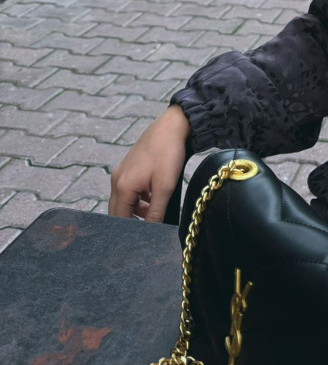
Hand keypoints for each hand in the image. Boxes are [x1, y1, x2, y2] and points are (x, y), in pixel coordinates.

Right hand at [108, 105, 189, 221]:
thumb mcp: (165, 187)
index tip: (141, 238)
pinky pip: (129, 189)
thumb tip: (151, 231)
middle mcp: (117, 180)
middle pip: (118, 210)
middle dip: (131, 221)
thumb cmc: (168, 154)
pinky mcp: (128, 167)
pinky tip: (154, 197)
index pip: (119, 219)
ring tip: (154, 211)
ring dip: (136, 209)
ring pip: (124, 200)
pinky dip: (138, 197)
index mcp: (123, 186)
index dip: (129, 231)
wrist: (172, 126)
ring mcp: (121, 172)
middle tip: (148, 227)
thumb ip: (156, 212)